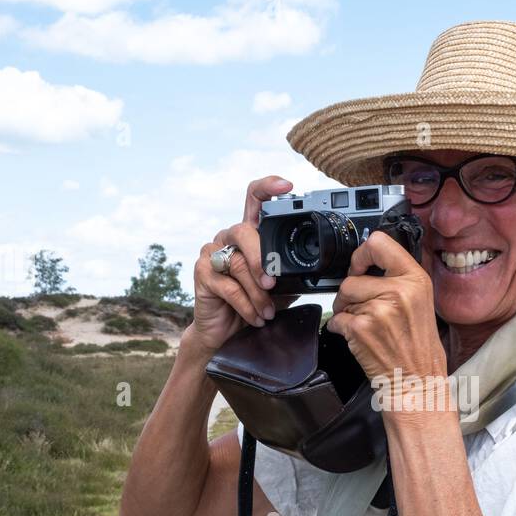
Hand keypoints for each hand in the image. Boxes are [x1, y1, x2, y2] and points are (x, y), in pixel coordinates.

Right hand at [188, 175, 299, 355]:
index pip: (254, 199)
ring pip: (239, 264)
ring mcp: (212, 253)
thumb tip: (314, 272)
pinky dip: (247, 306)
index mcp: (248, 234)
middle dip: (262, 260)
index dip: (268, 187)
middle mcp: (228, 237)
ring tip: (268, 311)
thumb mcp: (277, 288)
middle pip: (244, 232)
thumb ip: (288, 274)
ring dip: (258, 294)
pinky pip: (229, 287)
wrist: (224, 330)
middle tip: (272, 285)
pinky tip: (255, 317)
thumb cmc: (252, 303)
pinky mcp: (202, 273)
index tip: (287, 185)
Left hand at [328, 230, 447, 391]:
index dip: (361, 254)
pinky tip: (359, 338)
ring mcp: (379, 310)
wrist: (417, 382)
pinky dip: (340, 329)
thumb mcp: (422, 303)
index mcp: (415, 280)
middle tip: (362, 309)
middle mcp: (399, 292)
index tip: (359, 266)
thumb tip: (371, 261)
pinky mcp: (361, 328)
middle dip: (350, 295)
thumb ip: (399, 279)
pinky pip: (336, 319)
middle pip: (352, 278)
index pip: (379, 243)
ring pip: (342, 298)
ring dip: (345, 312)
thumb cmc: (418, 349)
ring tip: (365, 326)